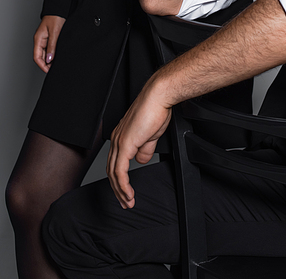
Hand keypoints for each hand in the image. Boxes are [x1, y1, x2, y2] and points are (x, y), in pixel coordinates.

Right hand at [33, 15, 65, 71]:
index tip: (49, 71)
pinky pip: (50, 49)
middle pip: (41, 57)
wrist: (59, 9)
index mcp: (38, 39)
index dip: (42, 65)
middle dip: (47, 64)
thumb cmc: (56, 17)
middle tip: (56, 69)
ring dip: (51, 60)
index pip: (37, 57)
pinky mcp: (50, 38)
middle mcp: (40, 41)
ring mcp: (45, 40)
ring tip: (58, 64)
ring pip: (46, 54)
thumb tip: (49, 59)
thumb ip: (52, 46)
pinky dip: (54, 54)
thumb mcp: (55, 32)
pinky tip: (59, 56)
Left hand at [107, 76, 171, 208]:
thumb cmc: (156, 110)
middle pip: (111, 171)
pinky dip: (123, 185)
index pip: (115, 163)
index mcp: (121, 136)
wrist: (158, 97)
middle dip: (117, 190)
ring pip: (113, 173)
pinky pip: (120, 171)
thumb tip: (142, 160)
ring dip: (120, 191)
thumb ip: (145, 149)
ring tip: (128, 202)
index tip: (125, 192)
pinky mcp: (125, 145)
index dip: (119, 180)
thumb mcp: (151, 135)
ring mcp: (119, 142)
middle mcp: (116, 139)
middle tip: (125, 203)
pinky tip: (128, 193)